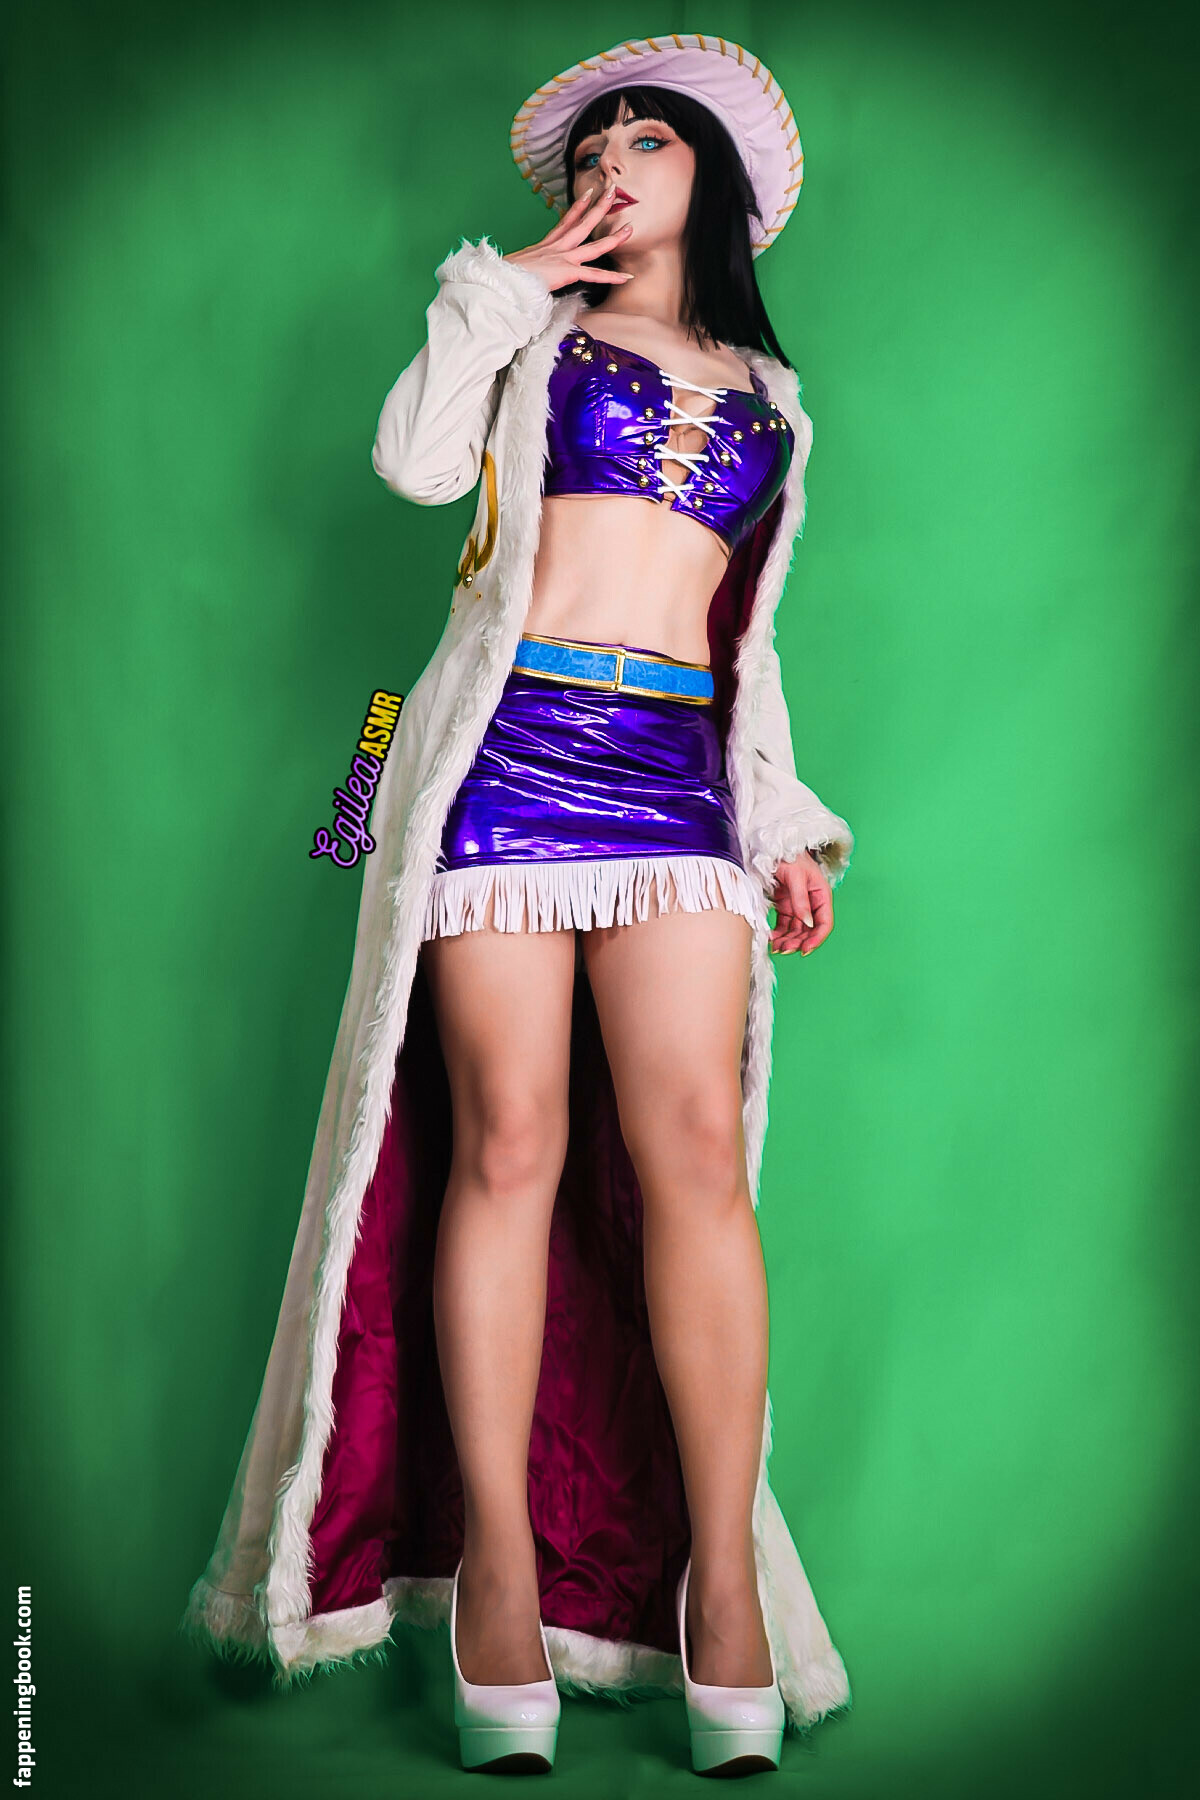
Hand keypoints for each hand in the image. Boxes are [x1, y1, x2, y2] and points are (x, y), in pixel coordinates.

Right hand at [503, 180, 634, 291]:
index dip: (577, 208)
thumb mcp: (518, 267)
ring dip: (613, 238)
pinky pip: (594, 275)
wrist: (503, 279)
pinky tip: (626, 278)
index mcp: (545, 246)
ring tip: (630, 229)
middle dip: (599, 207)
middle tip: (611, 192)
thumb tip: (523, 274)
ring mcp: (563, 258)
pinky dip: (611, 277)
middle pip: (582, 224)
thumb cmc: (506, 276)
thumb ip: (527, 268)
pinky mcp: (566, 272)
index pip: (565, 222)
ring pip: (594, 246)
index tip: (587, 195)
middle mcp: (556, 247)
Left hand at [768, 852, 832, 956]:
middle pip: (809, 930)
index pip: (824, 922)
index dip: (817, 938)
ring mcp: (797, 905)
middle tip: (784, 950)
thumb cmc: (789, 855)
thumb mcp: (796, 876)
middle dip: (798, 942)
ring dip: (787, 940)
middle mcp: (811, 902)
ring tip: (776, 948)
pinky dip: (778, 933)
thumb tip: (807, 923)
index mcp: (821, 895)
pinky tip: (771, 938)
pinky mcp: (784, 905)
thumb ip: (800, 900)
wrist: (772, 846)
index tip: (805, 950)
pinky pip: (784, 924)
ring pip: (796, 929)